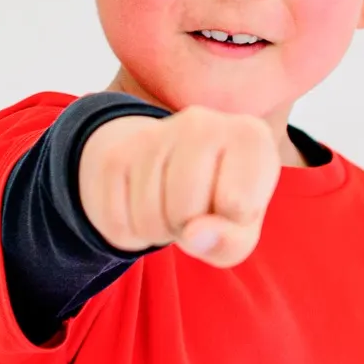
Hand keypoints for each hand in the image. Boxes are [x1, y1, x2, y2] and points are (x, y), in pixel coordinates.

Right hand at [79, 106, 281, 268]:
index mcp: (249, 136)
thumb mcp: (242, 227)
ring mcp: (152, 134)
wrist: (172, 163)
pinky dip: (132, 234)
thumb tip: (194, 233)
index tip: (233, 204)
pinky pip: (119, 225)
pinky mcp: (114, 155)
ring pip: (149, 220)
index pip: (237, 206)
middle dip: (189, 229)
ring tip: (171, 207)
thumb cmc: (222, 198)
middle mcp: (201, 122)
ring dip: (159, 233)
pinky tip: (145, 208)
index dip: (233, 223)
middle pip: (186, 213)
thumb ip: (231, 241)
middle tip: (195, 210)